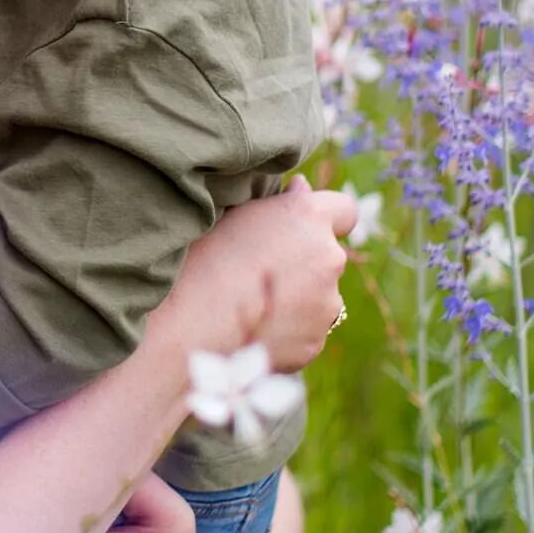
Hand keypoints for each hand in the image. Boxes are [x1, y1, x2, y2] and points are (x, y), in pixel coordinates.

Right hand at [168, 176, 354, 370]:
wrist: (189, 325)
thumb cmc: (201, 259)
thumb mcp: (237, 215)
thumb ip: (280, 204)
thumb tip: (302, 190)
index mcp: (309, 218)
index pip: (344, 210)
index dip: (326, 218)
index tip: (304, 227)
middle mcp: (329, 257)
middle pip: (326, 256)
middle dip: (303, 262)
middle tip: (258, 272)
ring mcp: (326, 304)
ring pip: (318, 297)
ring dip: (297, 298)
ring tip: (251, 305)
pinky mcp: (315, 342)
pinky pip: (305, 331)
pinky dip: (286, 330)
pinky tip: (251, 329)